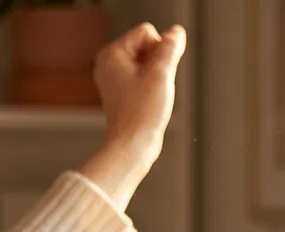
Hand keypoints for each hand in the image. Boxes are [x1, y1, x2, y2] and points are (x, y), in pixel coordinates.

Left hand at [78, 22, 186, 209]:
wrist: (131, 146)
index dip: (159, 51)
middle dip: (157, 63)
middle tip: (151, 88)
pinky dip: (151, 85)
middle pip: (147, 45)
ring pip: (147, 62)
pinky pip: (143, 76)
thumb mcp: (161, 73)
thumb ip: (170, 47)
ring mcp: (113, 78)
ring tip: (149, 96)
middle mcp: (108, 63)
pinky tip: (147, 101)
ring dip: (156, 75)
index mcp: (111, 54)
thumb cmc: (142, 113)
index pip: (147, 32)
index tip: (153, 76)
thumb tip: (176, 32)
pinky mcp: (121, 91)